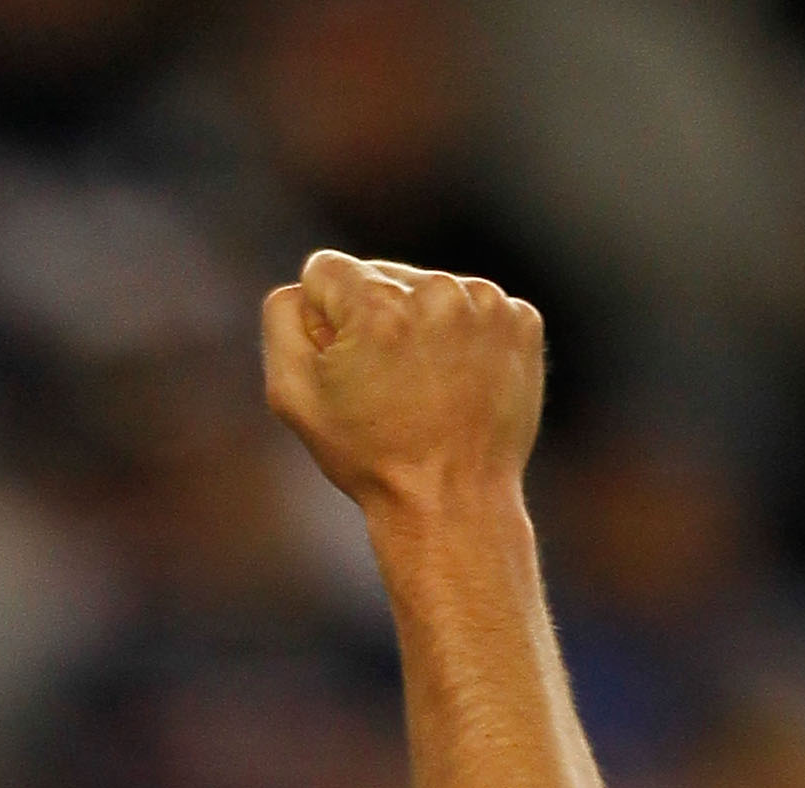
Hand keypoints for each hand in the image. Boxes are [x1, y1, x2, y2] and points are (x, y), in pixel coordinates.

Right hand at [262, 251, 541, 517]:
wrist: (450, 501)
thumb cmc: (367, 456)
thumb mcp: (293, 396)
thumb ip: (282, 322)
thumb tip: (305, 288)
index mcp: (377, 305)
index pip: (325, 270)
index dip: (322, 320)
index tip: (342, 364)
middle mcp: (437, 291)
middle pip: (380, 275)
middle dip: (373, 319)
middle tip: (384, 387)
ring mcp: (487, 303)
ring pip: (429, 289)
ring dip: (419, 327)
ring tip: (423, 389)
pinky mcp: (521, 321)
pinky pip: (474, 309)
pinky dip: (463, 339)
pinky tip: (457, 385)